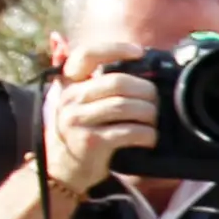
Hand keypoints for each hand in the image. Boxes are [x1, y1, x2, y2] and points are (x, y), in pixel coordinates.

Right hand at [39, 63, 160, 192]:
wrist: (62, 169)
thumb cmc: (80, 131)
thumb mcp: (77, 102)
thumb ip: (92, 80)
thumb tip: (107, 50)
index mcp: (68, 84)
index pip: (87, 55)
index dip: (115, 49)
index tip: (138, 52)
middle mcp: (70, 99)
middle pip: (118, 82)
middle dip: (145, 90)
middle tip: (155, 100)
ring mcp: (78, 121)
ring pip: (126, 106)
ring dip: (149, 113)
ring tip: (153, 120)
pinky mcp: (92, 142)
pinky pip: (129, 132)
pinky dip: (147, 134)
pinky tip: (149, 137)